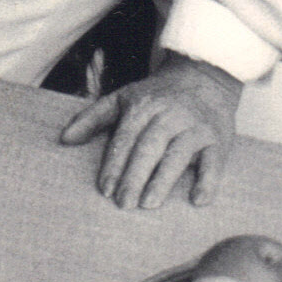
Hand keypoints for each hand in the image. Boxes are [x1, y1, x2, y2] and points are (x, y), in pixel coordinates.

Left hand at [59, 52, 241, 209]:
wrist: (204, 78)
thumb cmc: (157, 96)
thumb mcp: (123, 99)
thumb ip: (93, 118)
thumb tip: (64, 139)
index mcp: (143, 106)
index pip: (126, 137)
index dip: (115, 163)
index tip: (104, 188)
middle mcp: (169, 115)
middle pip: (149, 146)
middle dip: (134, 175)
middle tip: (123, 203)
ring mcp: (195, 127)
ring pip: (178, 154)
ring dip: (163, 179)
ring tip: (148, 204)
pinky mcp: (218, 139)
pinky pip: (214, 161)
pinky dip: (208, 180)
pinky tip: (198, 200)